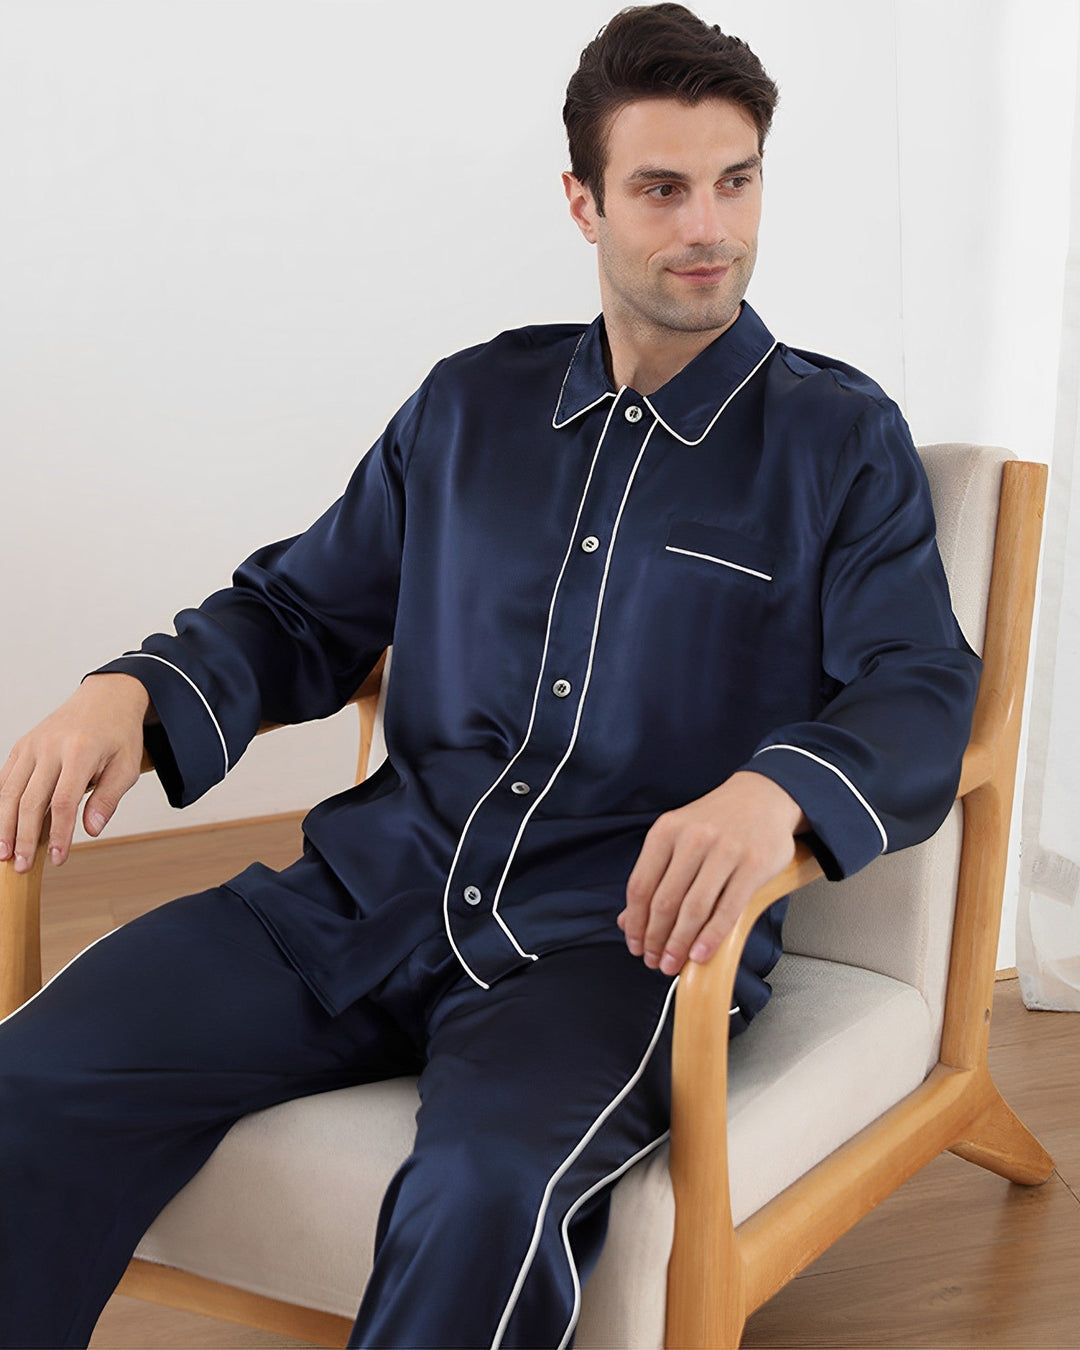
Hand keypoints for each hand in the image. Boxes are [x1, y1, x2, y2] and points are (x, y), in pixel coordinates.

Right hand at [0, 674, 149, 872]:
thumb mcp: (126, 767)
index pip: (64, 802)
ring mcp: (32, 745)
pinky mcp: (22, 746)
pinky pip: (5, 778)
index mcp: (81, 751)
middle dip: (24, 837)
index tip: (58, 860)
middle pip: (30, 800)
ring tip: (3, 854)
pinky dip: (0, 804)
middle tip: (21, 866)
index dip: (59, 834)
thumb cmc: (118, 735)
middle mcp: (51, 747)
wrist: (105, 699)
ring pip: (9, 791)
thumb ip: (108, 799)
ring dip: (3, 825)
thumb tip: (91, 830)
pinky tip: (1, 827)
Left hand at [620, 771, 807, 975]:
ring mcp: (724, 850)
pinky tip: (700, 954)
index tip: (635, 945)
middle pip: (664, 902)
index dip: (634, 923)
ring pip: (693, 909)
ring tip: (674, 962)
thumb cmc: (716, 822)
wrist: (763, 796)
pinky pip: (727, 910)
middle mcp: (692, 838)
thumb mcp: (677, 836)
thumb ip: (653, 876)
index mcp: (666, 831)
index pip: (640, 886)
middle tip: (655, 961)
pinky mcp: (753, 865)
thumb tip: (628, 921)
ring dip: (680, 944)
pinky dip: (711, 937)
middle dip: (656, 939)